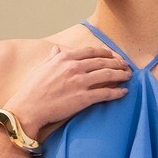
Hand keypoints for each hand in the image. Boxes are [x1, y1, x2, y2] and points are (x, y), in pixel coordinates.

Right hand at [10, 42, 131, 138]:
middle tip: (125, 65)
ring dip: (120, 75)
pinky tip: (124, 92)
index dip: (104, 53)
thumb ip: (52, 58)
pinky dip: (117, 92)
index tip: (112, 56)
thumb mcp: (41, 68)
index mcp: (64, 58)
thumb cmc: (31, 89)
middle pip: (102, 62)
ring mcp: (80, 82)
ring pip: (107, 75)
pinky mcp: (83, 98)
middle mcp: (74, 67)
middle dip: (117, 63)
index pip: (90, 52)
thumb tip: (57, 49)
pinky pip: (105, 93)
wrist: (28, 108)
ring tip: (128, 76)